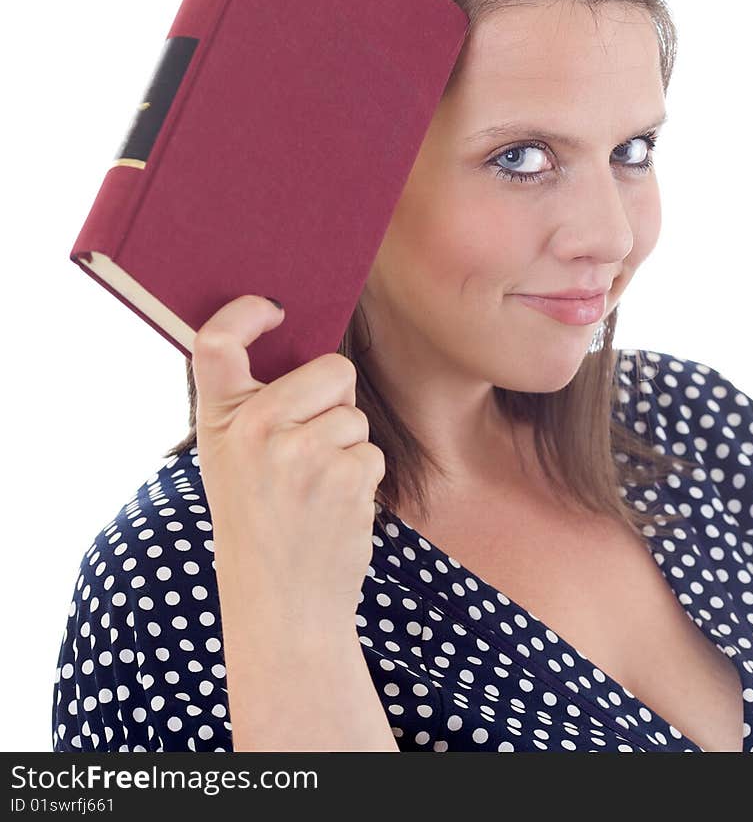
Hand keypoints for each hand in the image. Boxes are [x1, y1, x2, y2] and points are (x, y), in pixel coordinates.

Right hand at [191, 294, 385, 636]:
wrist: (282, 607)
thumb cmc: (259, 527)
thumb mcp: (231, 464)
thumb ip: (253, 410)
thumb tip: (306, 352)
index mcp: (219, 422)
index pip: (216, 343)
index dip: (244, 312)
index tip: (272, 308)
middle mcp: (255, 430)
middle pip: (332, 368)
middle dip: (336, 400)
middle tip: (309, 446)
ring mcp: (301, 452)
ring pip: (355, 415)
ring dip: (347, 447)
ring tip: (315, 490)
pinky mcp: (344, 476)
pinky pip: (372, 450)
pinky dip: (362, 477)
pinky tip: (333, 508)